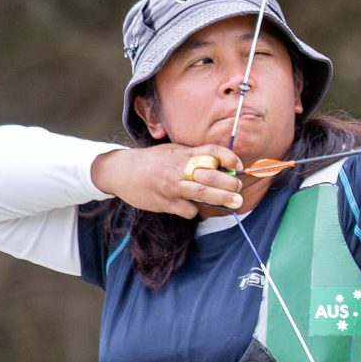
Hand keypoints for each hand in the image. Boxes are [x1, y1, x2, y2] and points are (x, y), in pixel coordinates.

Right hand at [91, 143, 248, 218]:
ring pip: (201, 192)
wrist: (120, 170)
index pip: (211, 151)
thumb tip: (221, 164)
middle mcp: (178, 168)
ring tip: (235, 202)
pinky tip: (192, 207)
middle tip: (239, 189)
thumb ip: (194, 156)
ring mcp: (171, 186)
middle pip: (210, 174)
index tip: (239, 165)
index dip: (229, 157)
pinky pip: (187, 209)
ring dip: (221, 198)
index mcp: (182, 153)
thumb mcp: (173, 151)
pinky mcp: (165, 202)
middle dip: (229, 183)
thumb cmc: (151, 161)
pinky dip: (194, 210)